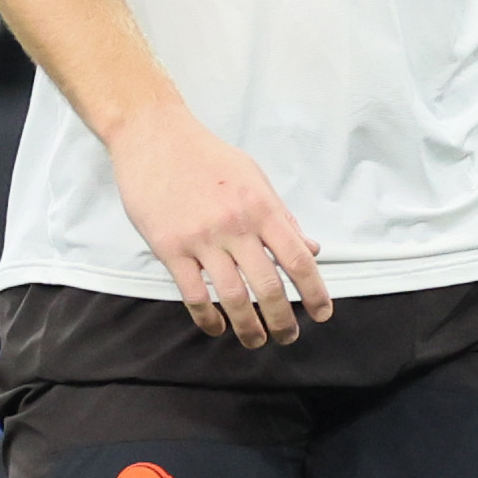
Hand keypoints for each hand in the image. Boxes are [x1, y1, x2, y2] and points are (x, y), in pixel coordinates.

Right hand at [108, 101, 333, 346]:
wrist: (155, 136)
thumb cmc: (206, 156)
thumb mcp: (254, 177)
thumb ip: (281, 216)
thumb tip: (310, 248)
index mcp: (260, 206)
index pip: (297, 258)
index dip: (314, 291)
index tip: (322, 313)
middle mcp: (235, 225)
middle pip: (267, 286)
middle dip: (283, 320)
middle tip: (288, 337)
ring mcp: (201, 238)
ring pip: (232, 297)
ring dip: (248, 327)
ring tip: (256, 341)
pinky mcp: (169, 248)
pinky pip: (193, 294)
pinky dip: (208, 318)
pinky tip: (217, 327)